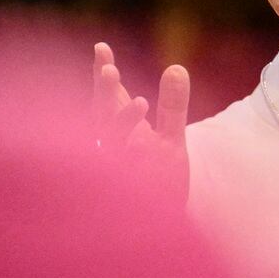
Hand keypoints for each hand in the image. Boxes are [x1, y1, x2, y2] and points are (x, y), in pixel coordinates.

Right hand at [93, 42, 190, 204]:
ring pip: (114, 147)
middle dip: (106, 96)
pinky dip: (135, 163)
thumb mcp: (170, 138)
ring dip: (123, 124)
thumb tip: (177, 67)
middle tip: (110, 69)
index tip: (102, 47)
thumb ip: (173, 105)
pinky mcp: (133, 198)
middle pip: (102, 119)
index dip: (103, 76)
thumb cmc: (157, 180)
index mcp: (120, 134)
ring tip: (142, 100)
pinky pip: (129, 179)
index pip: (107, 101)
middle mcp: (113, 152)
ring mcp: (120, 175)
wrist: (157, 230)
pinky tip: (146, 148)